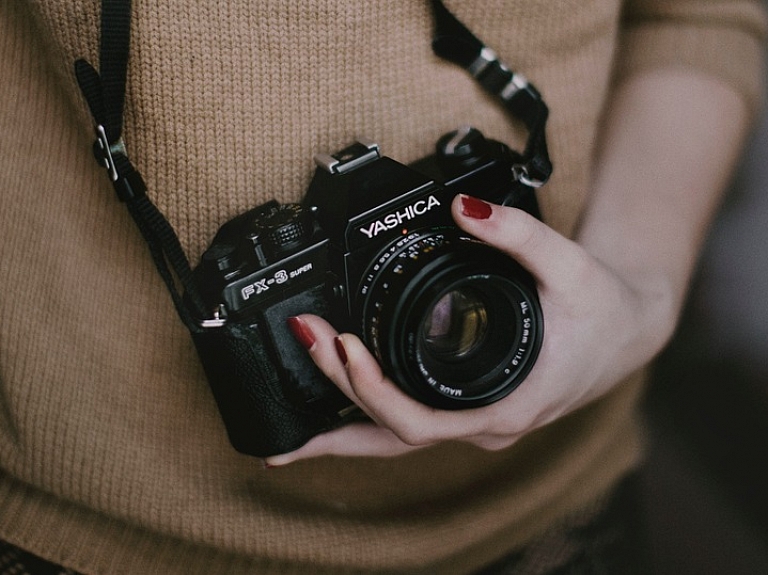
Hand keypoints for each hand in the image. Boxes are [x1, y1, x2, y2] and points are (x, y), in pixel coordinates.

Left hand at [265, 194, 674, 465]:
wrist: (626, 331)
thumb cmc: (603, 310)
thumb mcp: (571, 264)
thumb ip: (519, 233)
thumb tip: (463, 208)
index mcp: (507, 405)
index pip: (421, 422)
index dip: (373, 391)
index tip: (341, 346)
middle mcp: (484, 426)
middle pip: (394, 438)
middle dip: (338, 401)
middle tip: (303, 342)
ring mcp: (474, 423)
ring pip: (396, 442)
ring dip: (343, 428)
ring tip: (286, 433)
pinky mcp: (467, 410)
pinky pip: (408, 425)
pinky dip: (366, 419)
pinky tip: (334, 410)